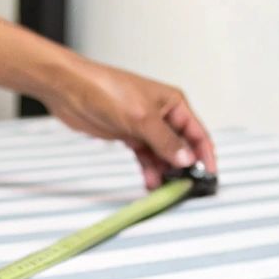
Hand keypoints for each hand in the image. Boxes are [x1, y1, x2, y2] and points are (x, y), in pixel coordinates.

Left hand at [42, 59, 219, 189]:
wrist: (70, 89)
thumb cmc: (104, 88)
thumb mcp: (141, 117)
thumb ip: (165, 140)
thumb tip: (186, 158)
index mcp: (172, 103)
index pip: (197, 133)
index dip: (204, 155)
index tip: (208, 176)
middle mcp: (161, 115)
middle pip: (181, 146)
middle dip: (184, 167)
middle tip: (184, 187)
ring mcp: (144, 127)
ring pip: (162, 155)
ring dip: (165, 172)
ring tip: (165, 189)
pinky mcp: (128, 135)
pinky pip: (145, 157)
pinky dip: (149, 170)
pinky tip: (150, 182)